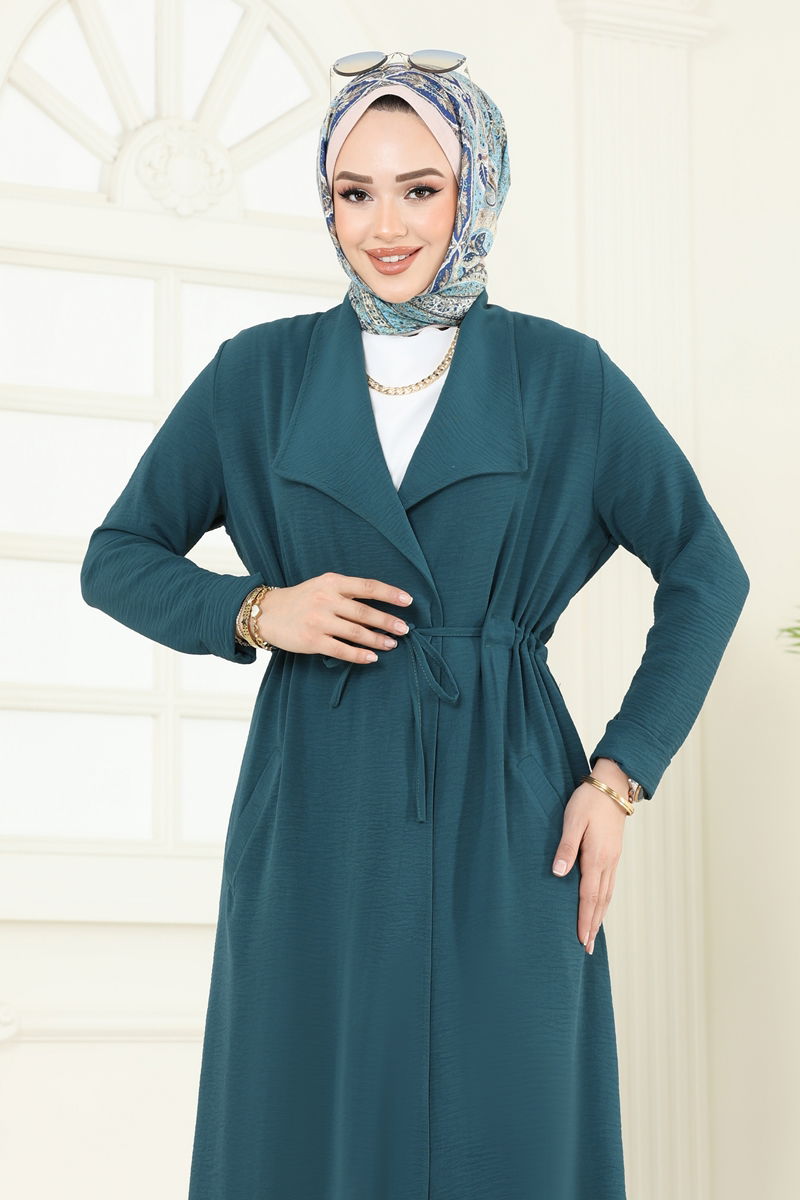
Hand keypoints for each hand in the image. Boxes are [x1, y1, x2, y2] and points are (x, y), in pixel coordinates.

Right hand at [254, 572, 412, 661]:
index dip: (390, 593)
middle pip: (364, 612)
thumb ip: (346, 591)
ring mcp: (318, 621)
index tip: (408, 601)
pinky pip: (341, 649)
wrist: (267, 613)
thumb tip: (379, 605)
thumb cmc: (301, 599)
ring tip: (392, 644)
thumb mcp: (322, 586)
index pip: (367, 586)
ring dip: (377, 639)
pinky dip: (359, 655)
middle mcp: (326, 600)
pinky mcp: (312, 640)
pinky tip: (371, 658)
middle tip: (405, 629)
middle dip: (388, 621)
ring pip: (356, 632)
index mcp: (332, 583)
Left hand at [550, 758, 628, 954]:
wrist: (613, 785)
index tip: (580, 939)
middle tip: (586, 949)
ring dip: (599, 916)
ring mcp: (613, 859)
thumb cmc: (588, 800)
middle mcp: (607, 862)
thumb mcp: (572, 820)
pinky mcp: (613, 854)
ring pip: (606, 895)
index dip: (583, 919)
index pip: (588, 895)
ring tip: (592, 936)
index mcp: (596, 856)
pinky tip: (599, 907)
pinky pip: (609, 885)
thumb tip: (558, 873)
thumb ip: (565, 846)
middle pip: (600, 901)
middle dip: (592, 926)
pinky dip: (603, 902)